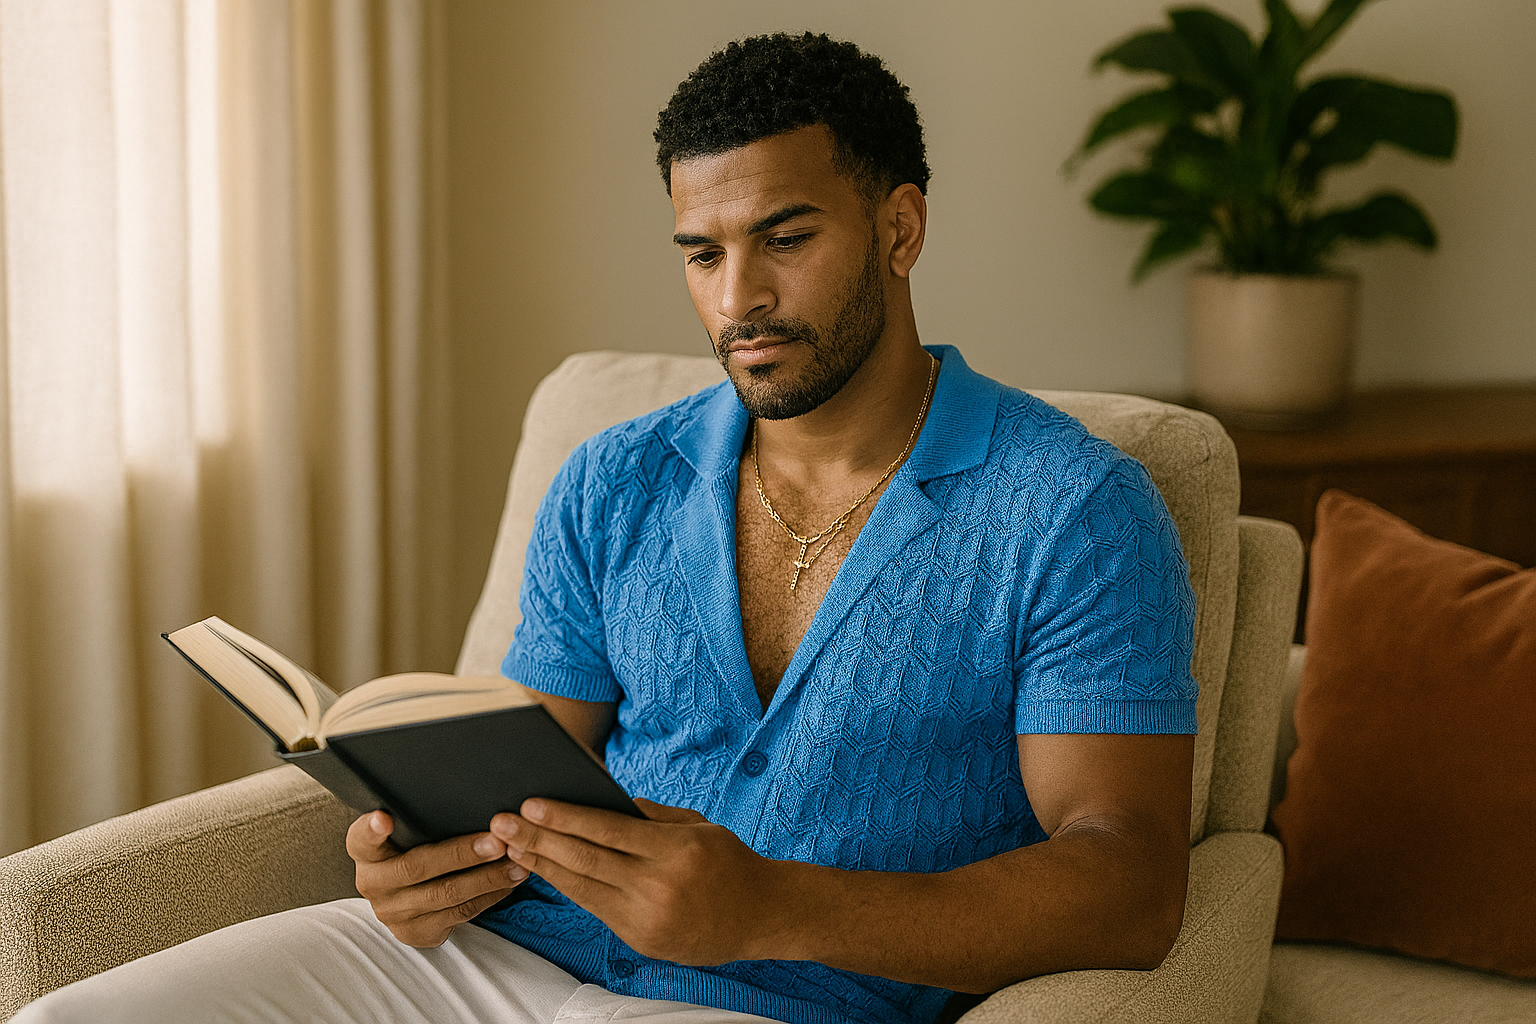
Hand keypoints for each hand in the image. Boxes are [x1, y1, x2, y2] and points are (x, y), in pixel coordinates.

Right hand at [346, 810, 528, 946]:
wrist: (404, 900)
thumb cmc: (413, 848)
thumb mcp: (406, 832)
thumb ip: (417, 816)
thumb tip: (458, 782)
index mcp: (365, 852)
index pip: (361, 838)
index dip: (371, 829)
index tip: (383, 818)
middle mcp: (373, 883)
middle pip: (417, 867)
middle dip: (462, 854)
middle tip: (497, 841)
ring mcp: (393, 912)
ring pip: (446, 894)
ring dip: (487, 878)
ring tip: (517, 861)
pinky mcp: (416, 932)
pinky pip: (460, 913)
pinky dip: (490, 896)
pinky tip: (510, 881)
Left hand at [489, 799, 793, 964]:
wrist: (762, 916)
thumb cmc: (729, 861)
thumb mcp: (697, 826)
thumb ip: (650, 816)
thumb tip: (602, 801)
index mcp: (676, 850)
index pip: (607, 830)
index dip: (564, 817)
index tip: (530, 804)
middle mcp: (659, 887)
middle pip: (585, 860)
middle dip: (538, 840)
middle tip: (500, 823)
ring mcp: (648, 918)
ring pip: (583, 888)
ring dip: (542, 866)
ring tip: (512, 847)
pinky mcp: (642, 940)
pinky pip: (596, 909)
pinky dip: (567, 889)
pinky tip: (546, 872)